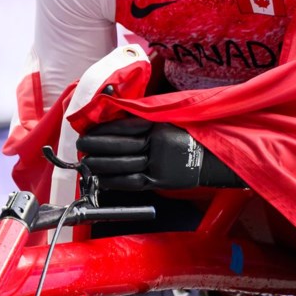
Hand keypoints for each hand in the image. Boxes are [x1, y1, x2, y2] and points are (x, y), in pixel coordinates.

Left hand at [76, 118, 243, 189]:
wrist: (214, 157)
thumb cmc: (193, 135)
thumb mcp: (172, 118)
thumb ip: (148, 117)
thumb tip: (121, 114)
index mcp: (159, 124)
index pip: (125, 125)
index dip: (104, 129)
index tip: (89, 129)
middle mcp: (157, 142)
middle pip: (121, 144)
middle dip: (98, 145)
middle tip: (81, 144)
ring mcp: (158, 163)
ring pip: (124, 163)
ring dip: (102, 164)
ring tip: (87, 162)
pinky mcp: (160, 181)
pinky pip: (133, 182)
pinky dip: (116, 181)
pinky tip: (103, 179)